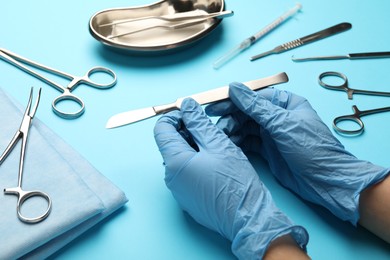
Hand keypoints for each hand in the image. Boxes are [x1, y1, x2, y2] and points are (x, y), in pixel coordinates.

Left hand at [154, 98, 307, 258]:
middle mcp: (171, 177)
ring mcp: (179, 190)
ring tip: (217, 145)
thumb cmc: (235, 183)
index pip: (162, 129)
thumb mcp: (219, 145)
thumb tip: (186, 105)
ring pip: (181, 158)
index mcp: (175, 162)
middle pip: (171, 143)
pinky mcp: (188, 198)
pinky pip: (187, 173)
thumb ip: (199, 123)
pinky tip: (217, 162)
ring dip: (195, 146)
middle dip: (188, 131)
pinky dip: (198, 162)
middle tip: (211, 128)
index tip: (192, 112)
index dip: (175, 115)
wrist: (248, 218)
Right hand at [206, 83, 388, 224]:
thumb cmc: (312, 149)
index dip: (233, 101)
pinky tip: (230, 146)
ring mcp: (272, 134)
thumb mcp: (282, 124)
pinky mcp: (268, 150)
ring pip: (245, 128)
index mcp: (285, 103)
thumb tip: (234, 88)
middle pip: (247, 113)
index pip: (253, 97)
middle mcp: (277, 116)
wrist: (325, 181)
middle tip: (217, 128)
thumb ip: (256, 106)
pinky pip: (248, 142)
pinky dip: (238, 144)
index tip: (214, 106)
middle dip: (231, 119)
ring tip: (222, 139)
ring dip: (233, 132)